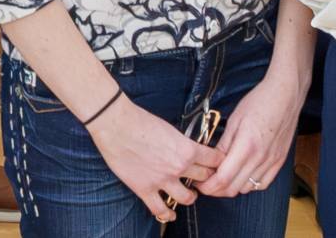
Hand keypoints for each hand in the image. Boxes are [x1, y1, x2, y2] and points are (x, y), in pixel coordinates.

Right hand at [83, 101, 221, 221]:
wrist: (117, 126)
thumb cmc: (142, 121)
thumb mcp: (172, 129)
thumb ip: (183, 143)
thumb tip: (188, 149)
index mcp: (188, 149)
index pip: (215, 160)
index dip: (218, 162)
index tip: (216, 163)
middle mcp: (179, 167)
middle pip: (205, 178)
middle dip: (206, 178)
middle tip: (202, 178)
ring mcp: (163, 180)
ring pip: (187, 198)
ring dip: (191, 197)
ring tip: (189, 194)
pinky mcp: (145, 189)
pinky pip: (160, 209)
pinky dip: (167, 214)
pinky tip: (170, 213)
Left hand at [194, 62, 305, 197]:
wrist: (286, 95)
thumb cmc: (259, 102)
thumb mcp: (234, 120)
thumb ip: (223, 144)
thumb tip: (211, 161)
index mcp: (246, 146)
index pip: (223, 178)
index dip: (207, 185)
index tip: (198, 182)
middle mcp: (260, 158)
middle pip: (233, 188)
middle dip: (215, 189)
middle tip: (206, 181)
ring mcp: (271, 161)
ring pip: (246, 189)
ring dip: (231, 187)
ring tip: (223, 177)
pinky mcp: (279, 161)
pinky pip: (262, 184)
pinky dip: (249, 185)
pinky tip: (242, 175)